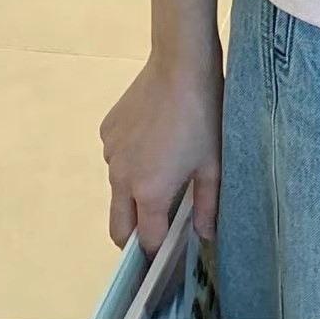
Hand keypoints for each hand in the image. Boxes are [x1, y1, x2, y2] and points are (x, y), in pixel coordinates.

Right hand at [100, 47, 223, 255]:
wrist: (180, 65)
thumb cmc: (203, 116)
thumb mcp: (213, 163)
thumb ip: (208, 206)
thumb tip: (205, 236)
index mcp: (148, 193)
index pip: (145, 241)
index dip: (156, 252)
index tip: (168, 253)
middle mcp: (121, 178)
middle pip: (119, 226)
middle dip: (134, 236)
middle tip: (158, 227)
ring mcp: (110, 154)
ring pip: (116, 189)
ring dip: (133, 193)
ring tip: (163, 169)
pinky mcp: (106, 131)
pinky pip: (116, 157)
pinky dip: (130, 160)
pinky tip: (153, 137)